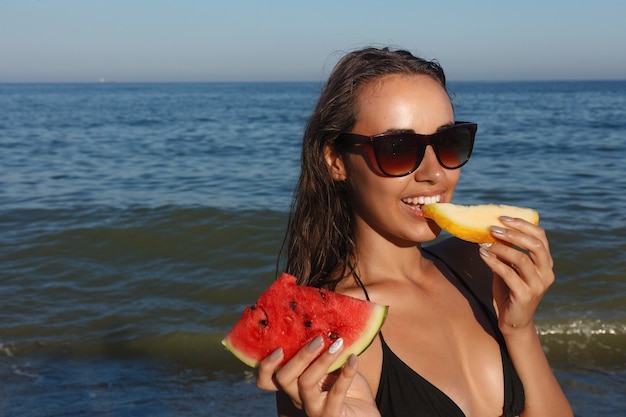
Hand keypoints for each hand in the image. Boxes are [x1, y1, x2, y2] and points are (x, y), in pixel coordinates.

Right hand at [256, 336, 379, 416]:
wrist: (366, 416)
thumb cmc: (350, 390)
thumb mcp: (333, 368)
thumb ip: (323, 353)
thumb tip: (323, 322)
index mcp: (294, 385)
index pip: (267, 381)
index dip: (266, 366)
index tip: (278, 347)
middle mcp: (298, 398)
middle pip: (284, 378)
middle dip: (299, 355)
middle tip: (319, 338)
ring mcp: (313, 409)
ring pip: (305, 383)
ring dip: (322, 360)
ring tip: (338, 344)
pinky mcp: (331, 416)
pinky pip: (336, 393)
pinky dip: (346, 373)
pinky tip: (354, 359)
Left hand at [479, 216, 554, 334]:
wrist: (513, 321)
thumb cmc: (510, 291)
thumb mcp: (510, 268)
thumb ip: (506, 252)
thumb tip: (491, 231)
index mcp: (545, 263)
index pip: (540, 236)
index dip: (523, 224)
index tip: (504, 217)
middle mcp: (546, 272)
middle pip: (535, 245)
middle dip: (513, 234)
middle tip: (493, 228)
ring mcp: (538, 285)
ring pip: (521, 259)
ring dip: (501, 248)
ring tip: (485, 243)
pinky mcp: (525, 295)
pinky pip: (509, 274)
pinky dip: (494, 262)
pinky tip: (483, 255)